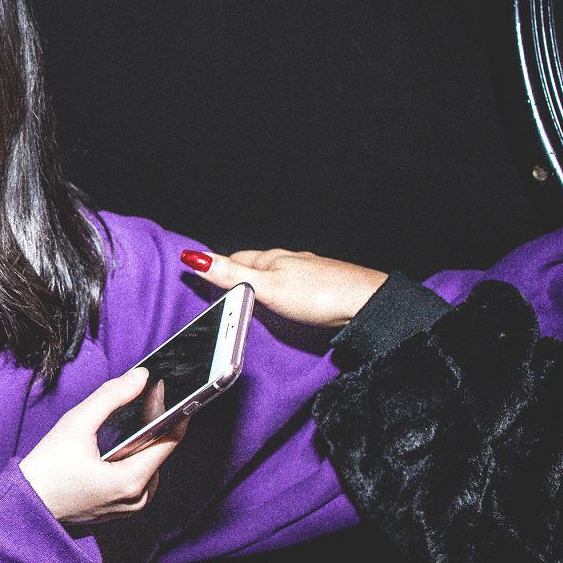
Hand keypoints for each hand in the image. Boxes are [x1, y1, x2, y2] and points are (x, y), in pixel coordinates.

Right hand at [20, 368, 187, 524]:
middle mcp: (137, 499)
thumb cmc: (47, 469)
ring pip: (149, 464)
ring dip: (142, 441)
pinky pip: (137, 478)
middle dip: (152, 424)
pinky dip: (132, 458)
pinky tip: (118, 442)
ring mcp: (129, 507)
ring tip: (131, 419)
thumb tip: (140, 377)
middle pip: (160, 452)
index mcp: (132, 481)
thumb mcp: (76, 424)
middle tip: (140, 399)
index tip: (159, 389)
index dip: (170, 411)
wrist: (26, 505)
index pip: (170, 441)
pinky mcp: (120, 509)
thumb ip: (111, 396)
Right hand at [183, 247, 385, 327]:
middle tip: (217, 289)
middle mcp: (289, 262)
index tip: (198, 273)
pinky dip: (279, 294)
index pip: (234, 259)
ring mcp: (306, 274)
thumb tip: (196, 258)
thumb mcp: (267, 287)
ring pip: (274, 276)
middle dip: (236, 277)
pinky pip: (291, 288)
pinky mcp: (320, 289)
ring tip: (244, 299)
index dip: (216, 267)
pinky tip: (282, 305)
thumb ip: (232, 275)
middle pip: (253, 267)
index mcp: (271, 259)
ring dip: (258, 286)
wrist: (367, 303)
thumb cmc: (320, 294)